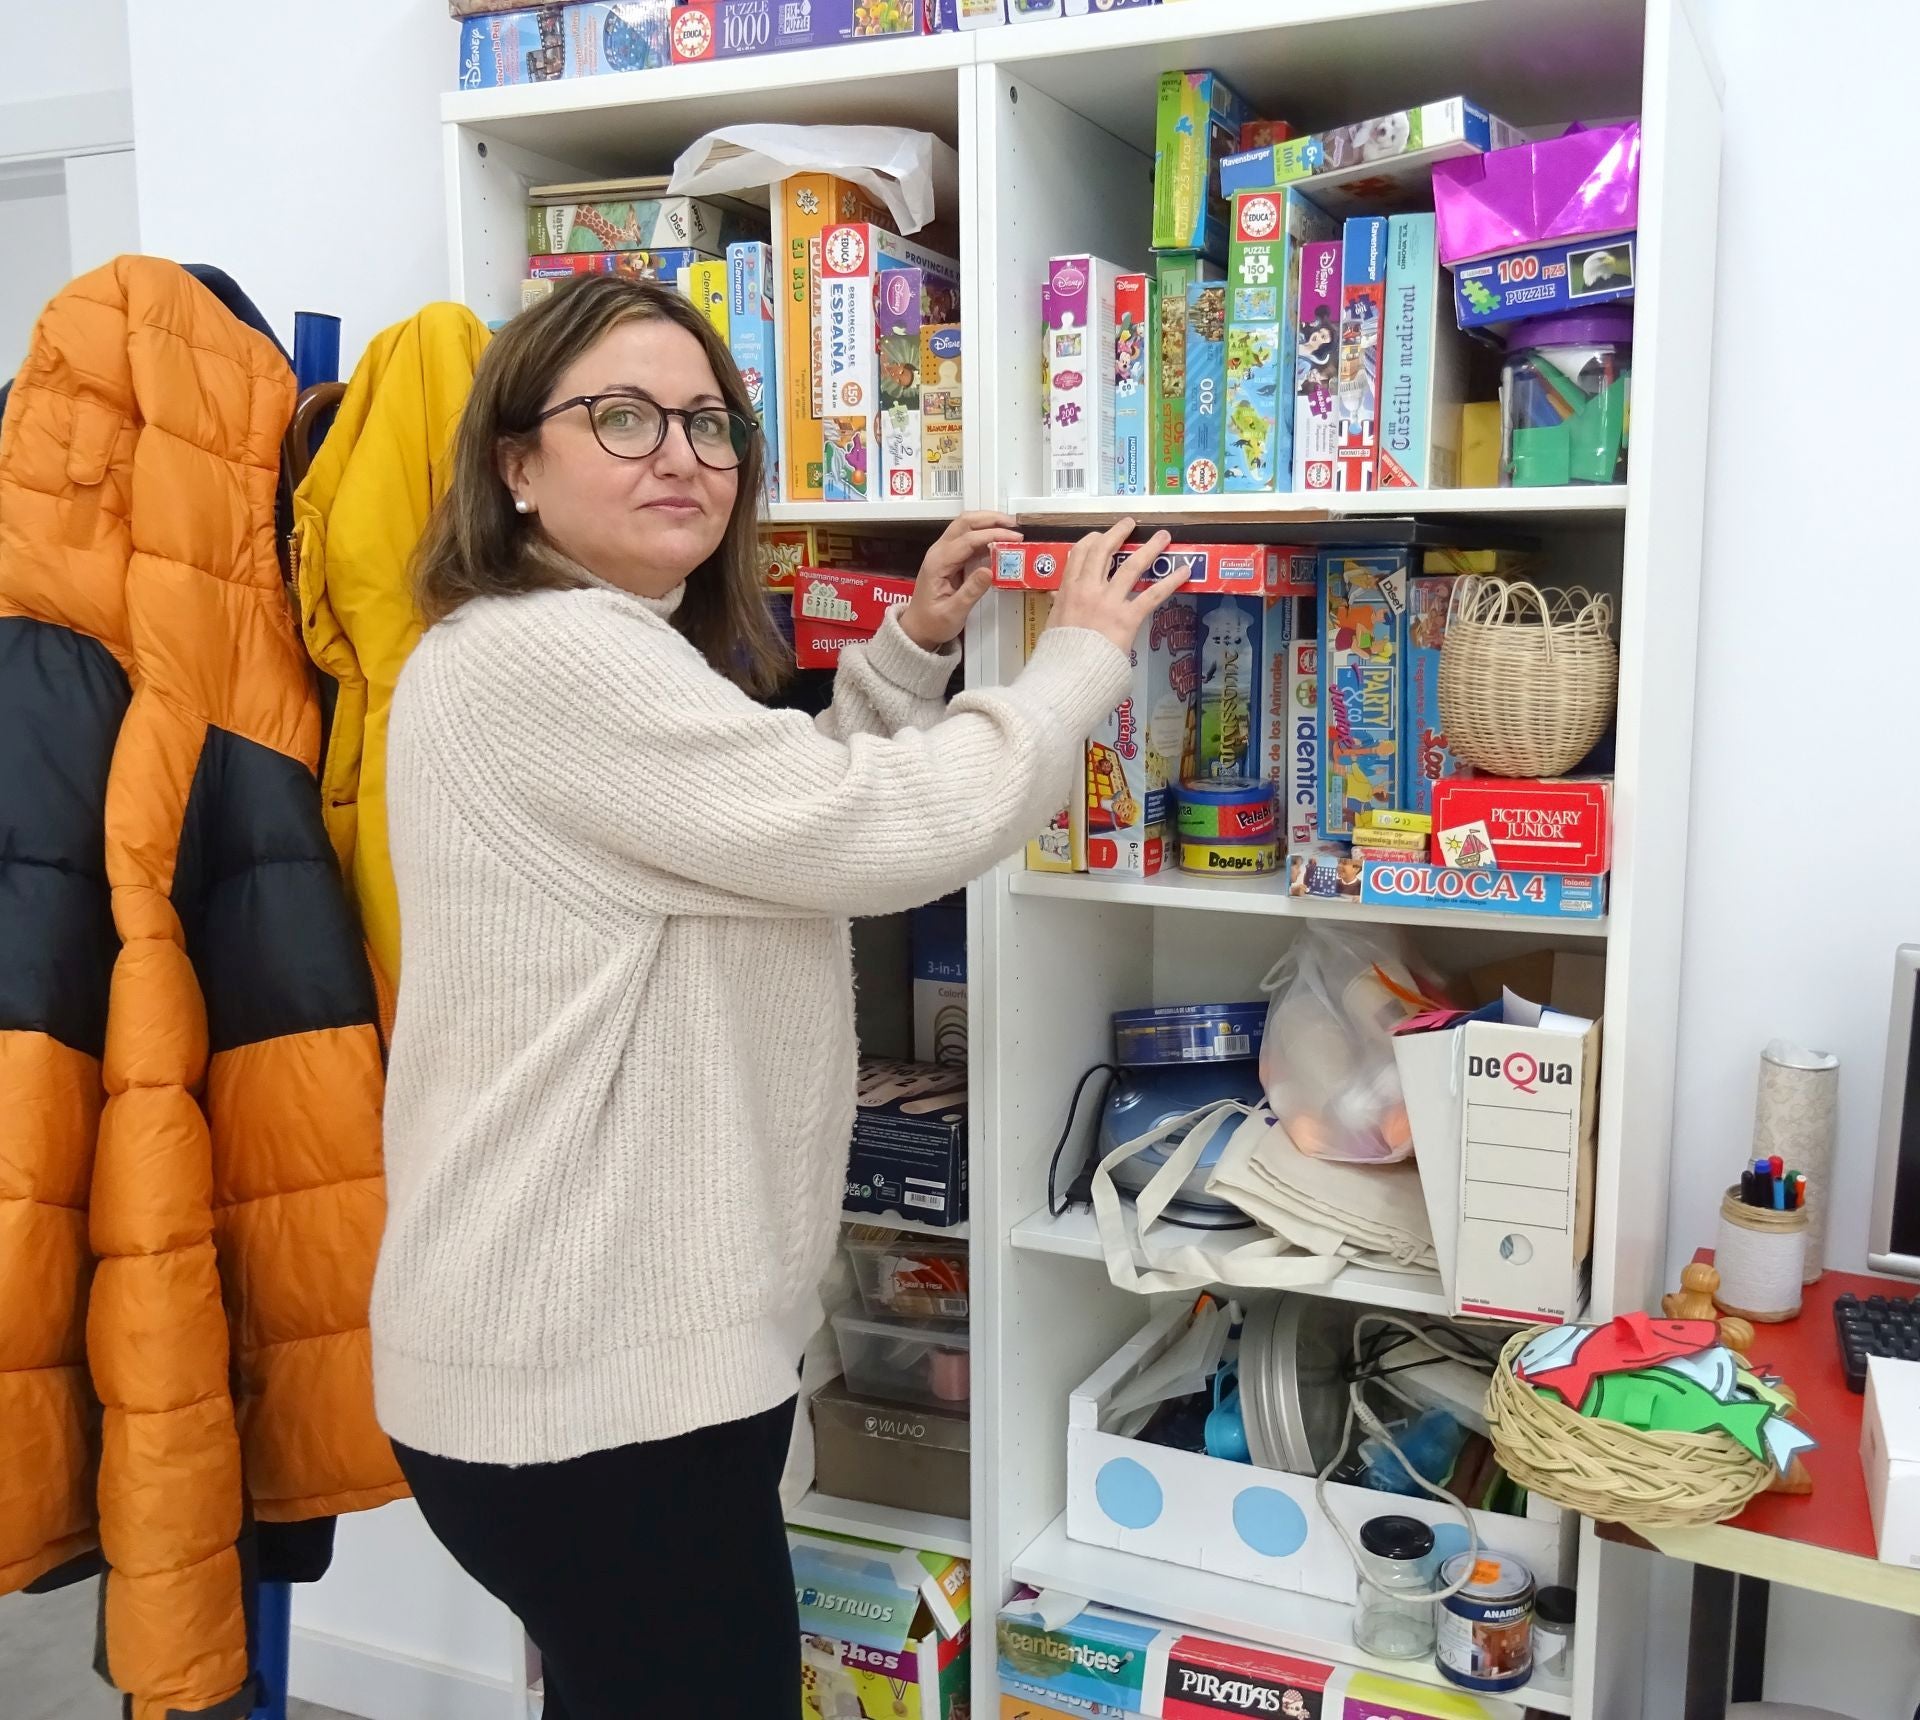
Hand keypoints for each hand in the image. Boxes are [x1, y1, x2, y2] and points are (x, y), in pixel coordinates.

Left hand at [899, 511, 1020, 650]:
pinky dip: (986, 535)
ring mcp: (944, 552)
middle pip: (965, 522)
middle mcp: (939, 552)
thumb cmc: (932, 623)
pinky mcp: (950, 557)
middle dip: (991, 519)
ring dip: (989, 523)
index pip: (968, 539)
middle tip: (1015, 525)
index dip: (993, 535)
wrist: (918, 629)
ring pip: (966, 526)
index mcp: (938, 563)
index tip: (1015, 538)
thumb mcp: (953, 613)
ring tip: (1011, 529)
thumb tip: (990, 571)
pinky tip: (1001, 541)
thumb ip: (971, 591)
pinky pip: (968, 538)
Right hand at [1044, 521, 1185, 653]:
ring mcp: (1108, 602)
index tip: (1100, 535)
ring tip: (1163, 537)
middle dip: (1118, 533)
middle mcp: (1088, 590)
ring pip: (1131, 566)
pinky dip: (1170, 581)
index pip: (1079, 554)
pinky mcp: (1127, 618)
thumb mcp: (1052, 625)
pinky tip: (1183, 571)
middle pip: (1103, 551)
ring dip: (1149, 548)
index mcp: (1068, 591)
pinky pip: (1152, 595)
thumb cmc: (1058, 655)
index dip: (1092, 540)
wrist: (1067, 674)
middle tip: (1130, 524)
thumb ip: (1059, 608)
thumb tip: (1058, 599)